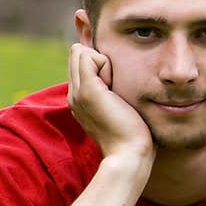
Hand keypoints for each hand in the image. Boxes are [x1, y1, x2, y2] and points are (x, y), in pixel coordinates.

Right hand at [66, 43, 154, 166]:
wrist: (129, 153)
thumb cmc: (132, 134)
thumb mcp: (119, 106)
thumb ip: (113, 89)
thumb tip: (116, 73)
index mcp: (79, 99)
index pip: (79, 62)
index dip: (99, 65)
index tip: (115, 90)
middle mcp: (73, 95)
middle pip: (77, 54)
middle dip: (100, 62)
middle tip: (116, 88)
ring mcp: (77, 93)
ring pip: (81, 52)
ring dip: (104, 64)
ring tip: (115, 91)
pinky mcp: (87, 90)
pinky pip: (89, 56)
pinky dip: (107, 65)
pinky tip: (115, 89)